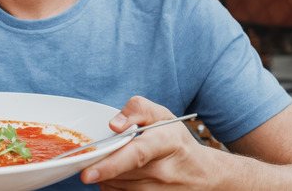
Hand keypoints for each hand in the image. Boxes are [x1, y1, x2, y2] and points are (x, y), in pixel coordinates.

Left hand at [81, 96, 215, 189]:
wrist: (204, 174)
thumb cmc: (176, 141)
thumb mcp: (162, 115)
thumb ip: (136, 110)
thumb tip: (113, 125)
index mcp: (165, 143)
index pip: (136, 155)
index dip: (109, 166)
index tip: (87, 174)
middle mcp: (163, 172)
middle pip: (119, 173)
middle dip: (101, 163)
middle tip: (98, 153)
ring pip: (115, 187)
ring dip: (106, 175)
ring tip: (116, 162)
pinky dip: (112, 186)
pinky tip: (120, 176)